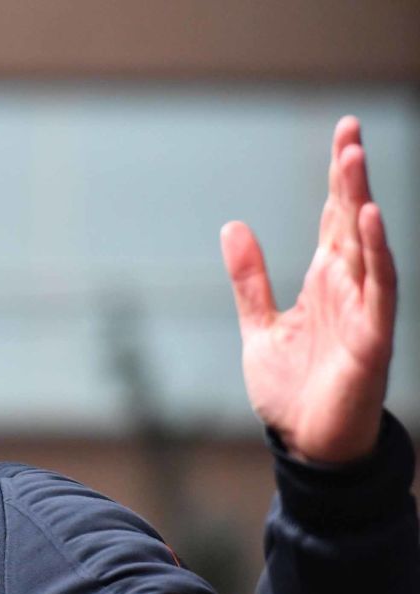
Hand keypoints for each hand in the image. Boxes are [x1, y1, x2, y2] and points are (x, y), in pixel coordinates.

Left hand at [221, 116, 395, 463]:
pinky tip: (370, 220)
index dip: (337, 178)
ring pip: (365, 245)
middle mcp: (347, 288)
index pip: (334, 218)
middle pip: (350, 221)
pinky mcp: (371, 337)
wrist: (305, 444)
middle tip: (348, 130)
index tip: (342, 134)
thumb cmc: (292, 389)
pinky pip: (378, 288)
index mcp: (323, 282)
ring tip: (352, 160)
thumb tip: (233, 226)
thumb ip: (250, 279)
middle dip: (349, 177)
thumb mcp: (259, 326)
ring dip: (360, 202)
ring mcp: (363, 310)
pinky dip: (376, 254)